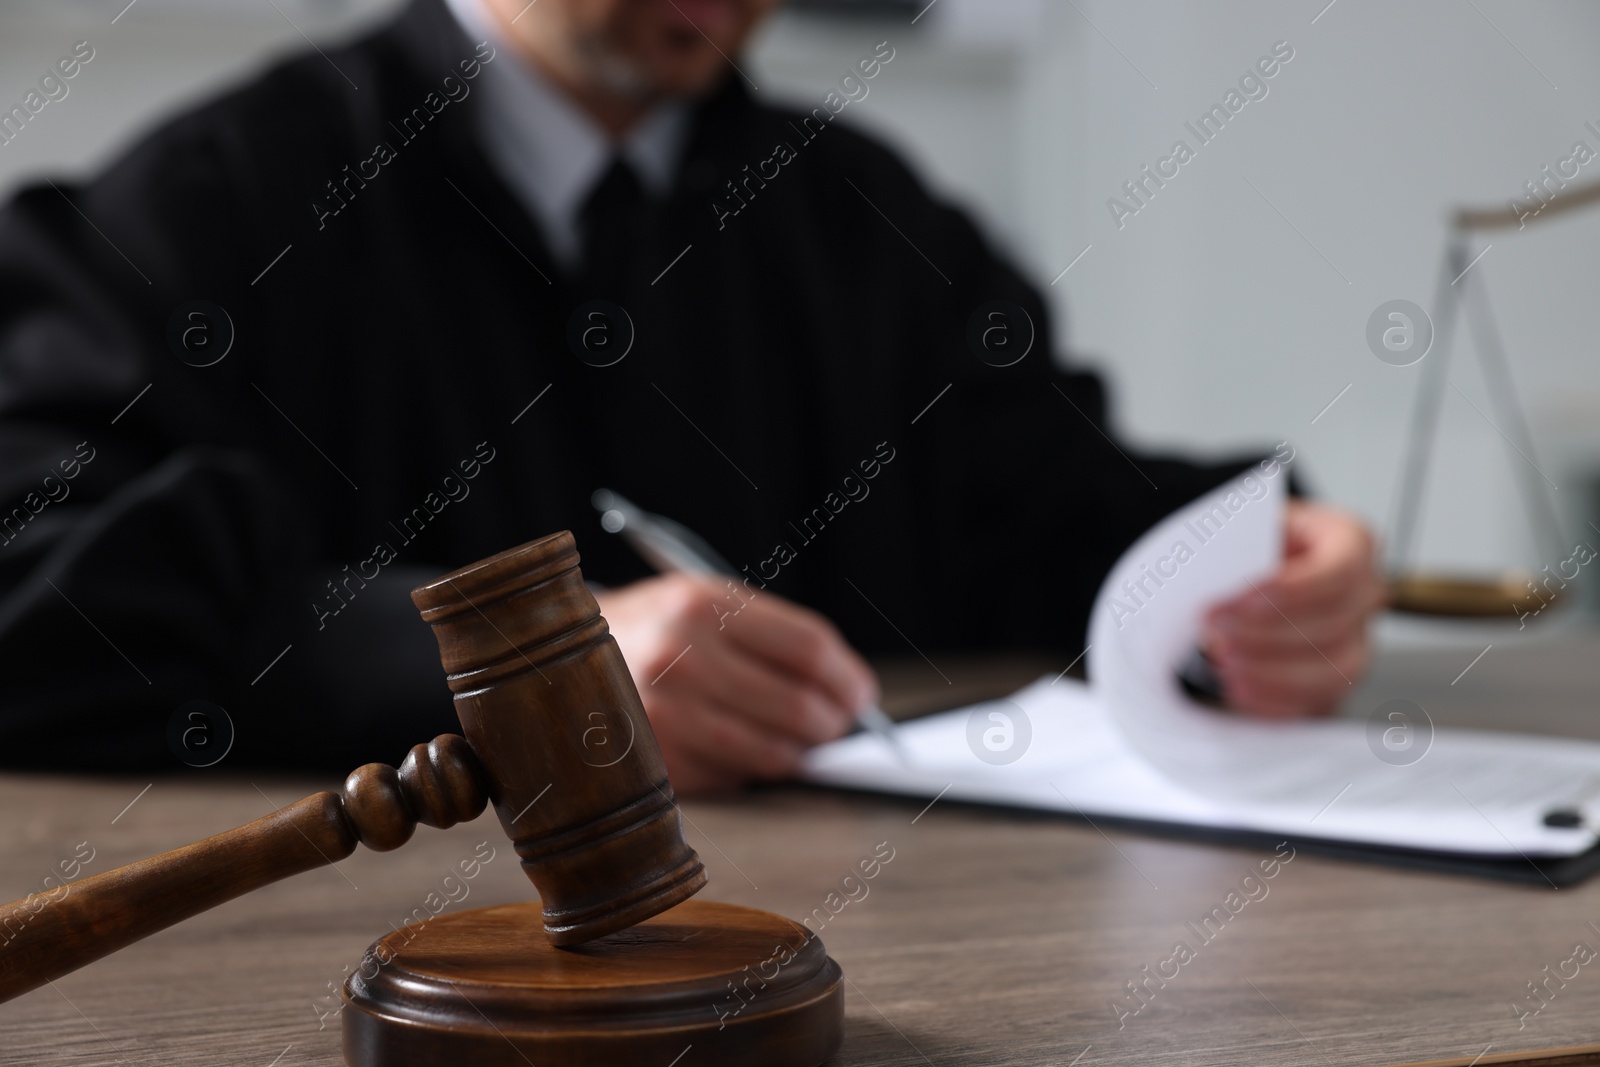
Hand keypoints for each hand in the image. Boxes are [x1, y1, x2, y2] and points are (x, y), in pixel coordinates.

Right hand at [594, 574, 877, 794]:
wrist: (551, 659)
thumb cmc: (649, 630)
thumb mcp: (700, 603)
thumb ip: (769, 637)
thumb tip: (845, 691)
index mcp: (702, 605)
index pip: (810, 649)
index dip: (849, 678)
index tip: (862, 694)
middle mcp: (681, 657)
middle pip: (799, 706)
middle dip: (833, 724)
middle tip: (838, 726)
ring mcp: (662, 714)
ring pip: (771, 752)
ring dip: (798, 754)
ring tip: (800, 744)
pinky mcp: (650, 761)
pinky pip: (732, 778)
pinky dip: (752, 772)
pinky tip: (747, 754)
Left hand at [1201, 499, 1385, 717]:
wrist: (1256, 570)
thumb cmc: (1259, 545)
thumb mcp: (1249, 527)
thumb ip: (1240, 544)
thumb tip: (1214, 571)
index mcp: (1351, 544)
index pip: (1341, 569)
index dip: (1292, 590)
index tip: (1242, 600)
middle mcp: (1363, 596)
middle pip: (1333, 624)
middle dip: (1266, 631)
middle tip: (1215, 628)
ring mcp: (1357, 643)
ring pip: (1332, 670)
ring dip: (1271, 670)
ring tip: (1223, 660)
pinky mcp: (1336, 681)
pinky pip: (1316, 701)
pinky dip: (1275, 699)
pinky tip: (1238, 687)